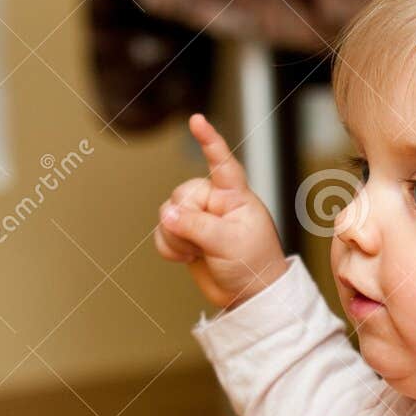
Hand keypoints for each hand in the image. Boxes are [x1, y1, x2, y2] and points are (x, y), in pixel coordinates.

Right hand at [154, 112, 289, 309]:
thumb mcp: (229, 243)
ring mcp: (198, 218)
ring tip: (197, 252)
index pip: (221, 163)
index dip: (209, 141)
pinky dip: (168, 246)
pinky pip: (162, 232)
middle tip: (203, 243)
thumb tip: (166, 214)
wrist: (247, 295)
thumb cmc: (253, 265)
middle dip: (185, 220)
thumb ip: (197, 226)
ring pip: (167, 213)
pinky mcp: (185, 235)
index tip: (197, 120)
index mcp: (235, 196)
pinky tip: (185, 257)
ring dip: (176, 236)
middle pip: (181, 195)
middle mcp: (214, 202)